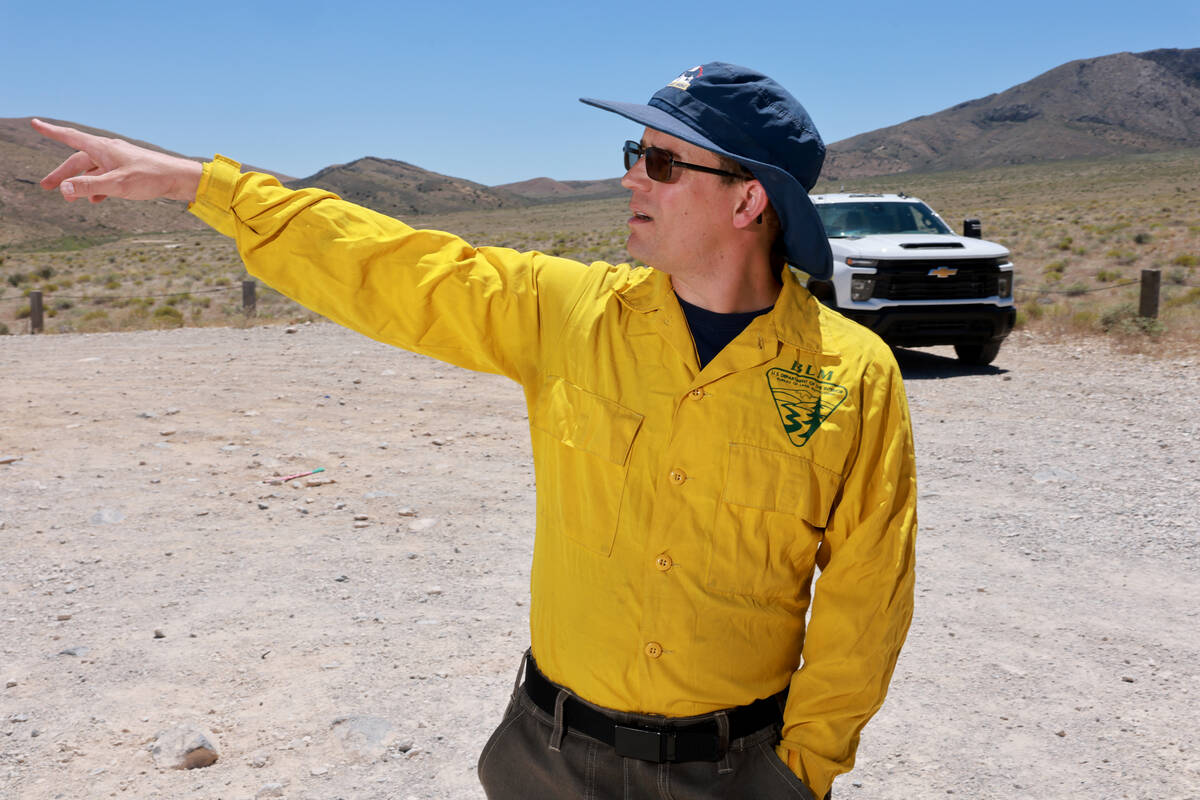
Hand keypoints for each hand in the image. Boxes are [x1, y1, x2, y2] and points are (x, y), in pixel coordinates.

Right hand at [32, 118, 203, 203]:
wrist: (180, 178)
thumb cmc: (151, 178)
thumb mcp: (117, 185)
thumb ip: (89, 186)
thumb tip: (63, 188)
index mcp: (103, 148)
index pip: (71, 137)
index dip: (52, 132)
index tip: (35, 123)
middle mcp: (109, 151)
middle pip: (78, 160)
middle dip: (62, 173)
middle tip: (45, 186)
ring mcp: (120, 161)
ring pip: (93, 170)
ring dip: (80, 183)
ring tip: (71, 199)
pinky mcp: (129, 171)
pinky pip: (107, 178)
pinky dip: (98, 187)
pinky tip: (96, 200)